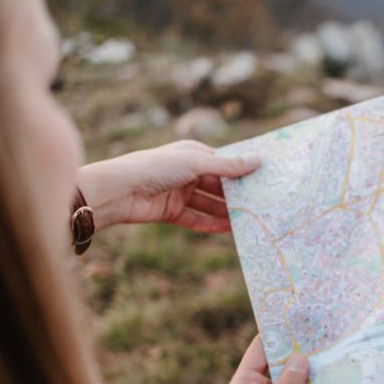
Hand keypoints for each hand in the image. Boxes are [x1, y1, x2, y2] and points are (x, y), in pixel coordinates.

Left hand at [76, 140, 259, 231]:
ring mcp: (179, 193)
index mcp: (192, 153)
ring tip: (249, 220)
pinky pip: (196, 219)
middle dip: (237, 195)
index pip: (223, 162)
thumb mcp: (195, 163)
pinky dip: (211, 225)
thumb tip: (258, 161)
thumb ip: (227, 166)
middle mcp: (187, 172)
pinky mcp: (171, 212)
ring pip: (209, 204)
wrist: (119, 191)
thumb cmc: (156, 167)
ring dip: (226, 212)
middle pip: (218, 185)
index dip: (242, 170)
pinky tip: (229, 230)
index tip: (265, 179)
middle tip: (262, 204)